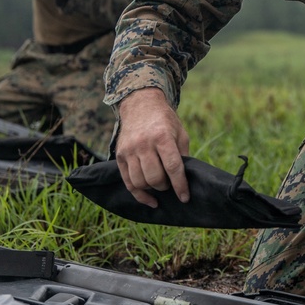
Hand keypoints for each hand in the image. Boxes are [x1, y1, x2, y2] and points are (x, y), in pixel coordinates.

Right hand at [115, 88, 190, 206]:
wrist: (141, 105)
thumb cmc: (165, 122)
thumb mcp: (180, 133)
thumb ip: (183, 155)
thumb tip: (185, 180)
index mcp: (162, 137)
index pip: (172, 167)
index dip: (180, 185)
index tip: (185, 197)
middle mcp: (143, 144)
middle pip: (154, 177)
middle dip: (166, 186)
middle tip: (171, 183)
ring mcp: (129, 150)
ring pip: (140, 182)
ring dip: (153, 189)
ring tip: (161, 185)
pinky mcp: (120, 156)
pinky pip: (128, 182)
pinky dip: (139, 194)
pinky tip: (150, 199)